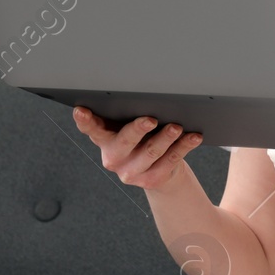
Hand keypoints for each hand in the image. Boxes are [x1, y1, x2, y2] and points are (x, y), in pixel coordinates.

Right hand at [73, 107, 201, 191]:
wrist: (158, 171)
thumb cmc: (142, 139)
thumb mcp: (129, 127)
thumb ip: (128, 115)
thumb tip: (146, 94)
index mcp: (104, 139)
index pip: (90, 128)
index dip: (84, 120)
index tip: (81, 110)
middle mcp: (113, 157)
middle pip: (124, 141)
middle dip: (138, 129)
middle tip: (150, 119)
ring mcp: (131, 172)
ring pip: (151, 151)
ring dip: (166, 138)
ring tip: (177, 127)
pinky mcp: (150, 180)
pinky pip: (170, 160)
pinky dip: (184, 146)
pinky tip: (193, 137)